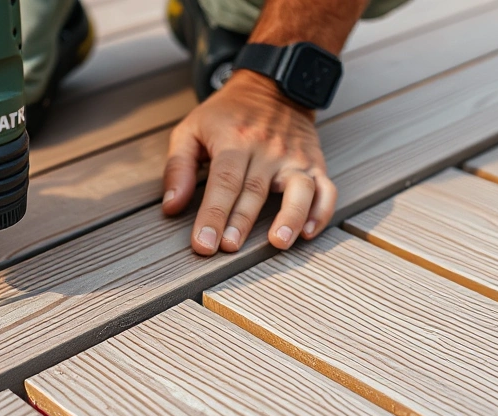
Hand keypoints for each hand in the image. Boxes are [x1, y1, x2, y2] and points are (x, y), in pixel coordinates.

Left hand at [162, 70, 336, 254]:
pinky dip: (321, 213)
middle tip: (227, 248)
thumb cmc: (227, 114)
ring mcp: (294, 157)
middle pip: (255, 190)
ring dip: (290, 218)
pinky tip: (308, 232)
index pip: (223, 182)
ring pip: (299, 189)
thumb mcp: (191, 129)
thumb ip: (178, 167)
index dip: (213, 214)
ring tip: (278, 243)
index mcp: (233, 140)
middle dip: (240, 223)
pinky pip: (325, 190)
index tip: (203, 243)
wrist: (272, 85)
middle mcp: (267, 149)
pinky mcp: (314, 163)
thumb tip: (171, 206)